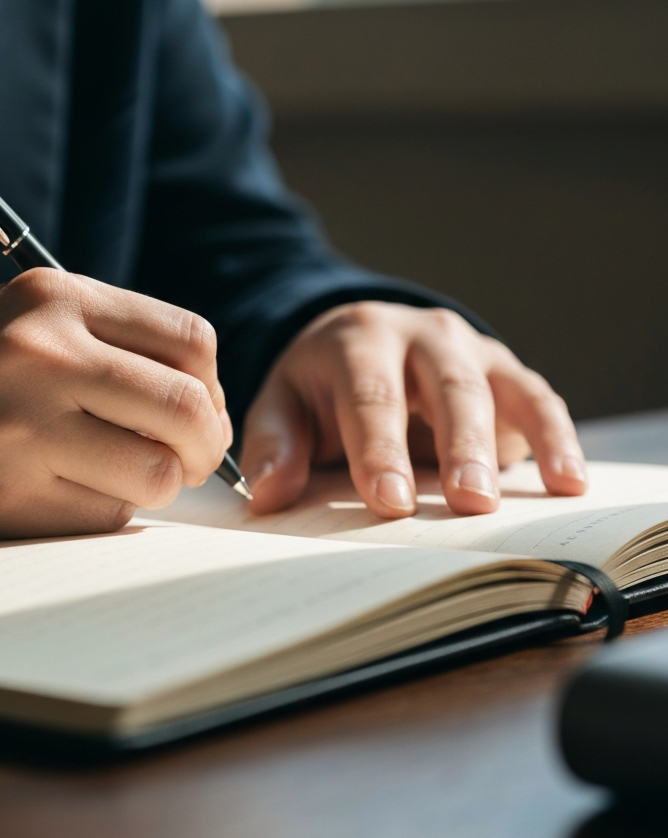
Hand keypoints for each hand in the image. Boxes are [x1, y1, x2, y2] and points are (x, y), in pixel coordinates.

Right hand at [0, 270, 229, 538]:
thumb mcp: (9, 321)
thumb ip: (100, 344)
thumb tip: (195, 404)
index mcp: (52, 298)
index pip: (190, 341)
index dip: (208, 388)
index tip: (195, 413)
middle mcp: (46, 353)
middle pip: (189, 410)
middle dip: (203, 447)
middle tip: (185, 461)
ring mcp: (25, 426)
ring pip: (156, 474)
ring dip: (150, 485)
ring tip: (112, 477)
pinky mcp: (5, 497)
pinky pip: (102, 516)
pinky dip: (99, 513)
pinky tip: (56, 495)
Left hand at [239, 302, 586, 517]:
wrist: (358, 344)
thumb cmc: (319, 387)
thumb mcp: (282, 405)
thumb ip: (274, 444)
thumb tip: (270, 494)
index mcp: (358, 339)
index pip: (370, 394)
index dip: (379, 448)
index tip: (388, 500)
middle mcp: (420, 334)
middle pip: (443, 387)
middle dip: (455, 445)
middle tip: (464, 503)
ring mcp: (468, 349)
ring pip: (493, 391)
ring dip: (503, 445)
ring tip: (507, 501)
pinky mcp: (504, 372)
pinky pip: (536, 401)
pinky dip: (556, 439)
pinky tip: (568, 484)